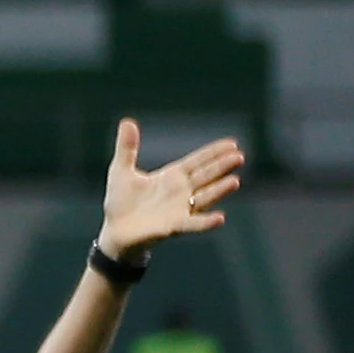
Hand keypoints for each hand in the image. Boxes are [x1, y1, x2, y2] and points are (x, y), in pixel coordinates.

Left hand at [97, 120, 245, 259]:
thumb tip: (126, 121)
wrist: (114, 231)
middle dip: (222, 167)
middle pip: (206, 176)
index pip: (197, 161)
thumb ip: (127, 148)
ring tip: (235, 181)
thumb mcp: (121, 170)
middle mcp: (181, 192)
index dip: (214, 152)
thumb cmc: (121, 201)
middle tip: (239, 156)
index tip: (232, 143)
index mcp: (172, 176)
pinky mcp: (173, 227)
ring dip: (219, 190)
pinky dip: (206, 222)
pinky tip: (220, 218)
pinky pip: (193, 224)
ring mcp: (180, 209)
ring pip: (204, 197)